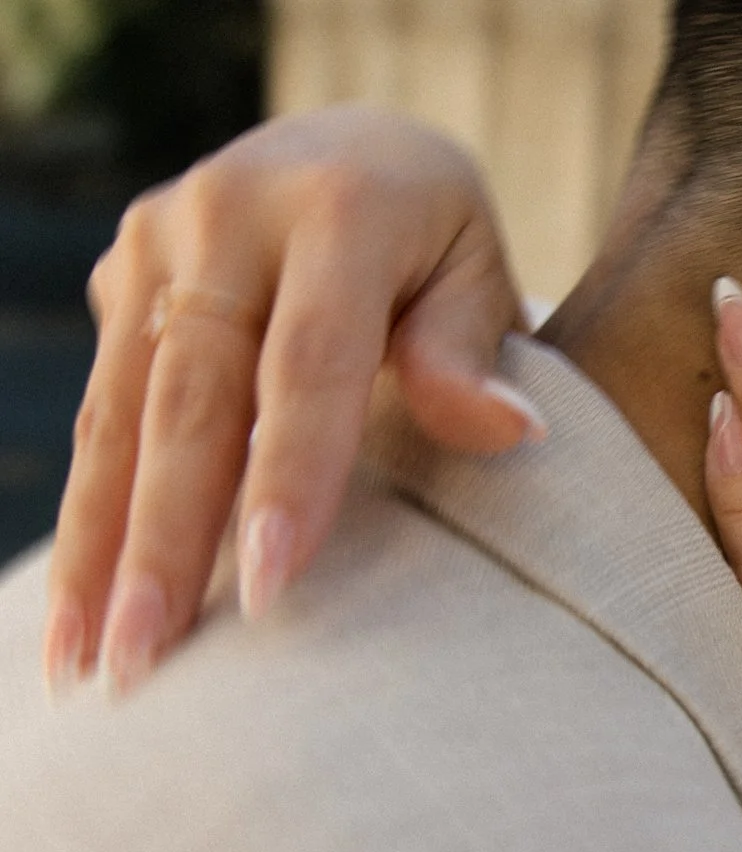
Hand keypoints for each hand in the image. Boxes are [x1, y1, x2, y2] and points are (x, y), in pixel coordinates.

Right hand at [45, 106, 535, 695]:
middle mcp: (226, 211)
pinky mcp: (119, 280)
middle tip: (147, 660)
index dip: (290, 478)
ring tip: (89, 663)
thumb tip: (513, 432)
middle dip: (165, 539)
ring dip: (99, 547)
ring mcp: (156, 242)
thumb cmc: (439, 242)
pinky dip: (89, 513)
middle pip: (192, 399)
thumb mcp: (480, 274)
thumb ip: (472, 351)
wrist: (355, 148)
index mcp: (336, 206)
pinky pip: (101, 412)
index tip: (270, 588)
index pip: (310, 364)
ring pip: (121, 415)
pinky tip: (78, 606)